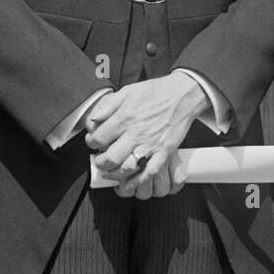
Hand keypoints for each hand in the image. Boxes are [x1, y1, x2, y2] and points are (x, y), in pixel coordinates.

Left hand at [85, 73, 206, 193]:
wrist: (182, 95)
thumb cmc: (156, 92)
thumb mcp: (127, 91)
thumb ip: (107, 105)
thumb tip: (93, 119)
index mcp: (125, 117)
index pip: (99, 137)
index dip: (91, 142)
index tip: (93, 142)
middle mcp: (136, 133)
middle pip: (110, 157)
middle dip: (100, 163)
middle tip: (99, 160)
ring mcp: (150, 145)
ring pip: (127, 168)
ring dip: (114, 174)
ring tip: (110, 172)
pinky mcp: (164, 152)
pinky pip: (149, 173)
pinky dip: (137, 181)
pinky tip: (130, 182)